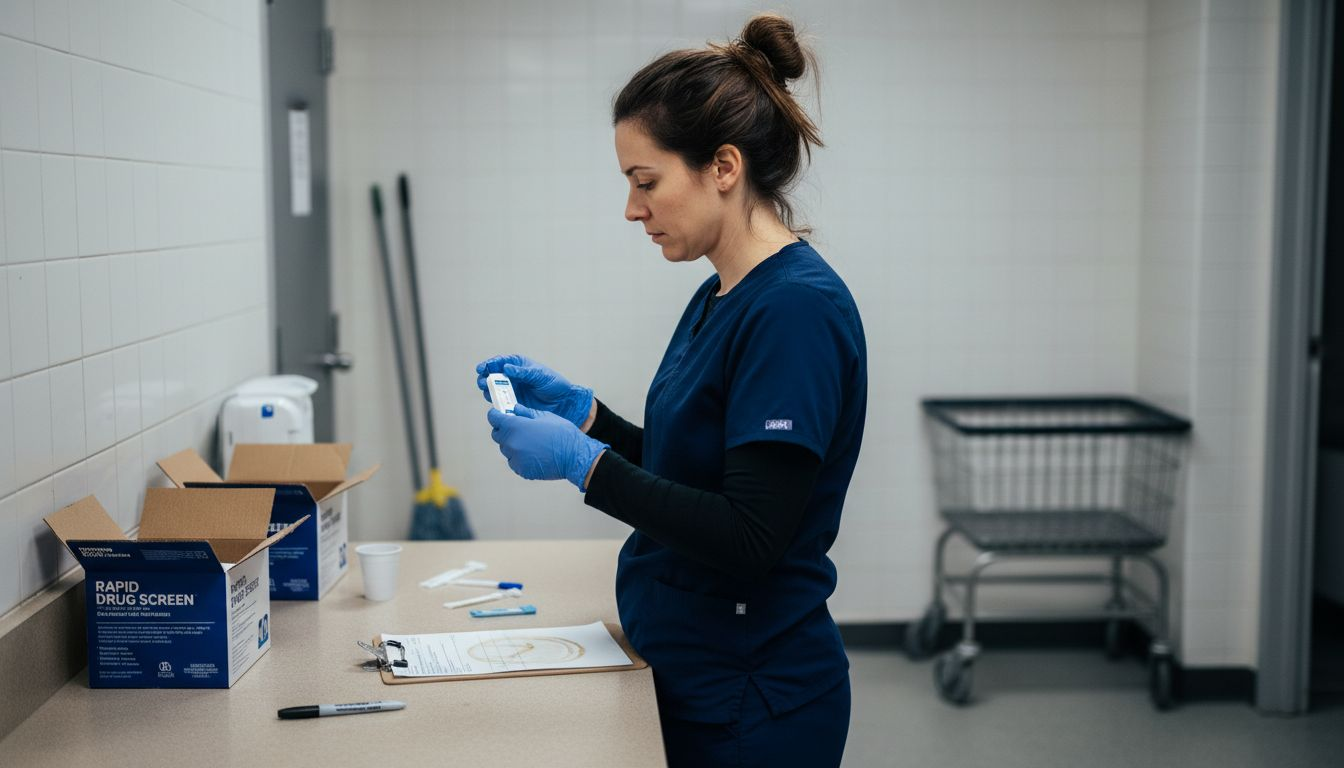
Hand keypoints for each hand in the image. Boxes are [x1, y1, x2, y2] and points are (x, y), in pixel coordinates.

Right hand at [475, 354, 593, 427]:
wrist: (563, 403)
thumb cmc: (554, 384)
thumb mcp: (540, 375)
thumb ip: (524, 373)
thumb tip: (507, 368)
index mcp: (518, 365)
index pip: (500, 362)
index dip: (489, 364)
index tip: (482, 368)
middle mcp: (512, 377)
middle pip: (492, 375)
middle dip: (485, 378)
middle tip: (483, 382)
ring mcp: (511, 390)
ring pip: (493, 389)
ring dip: (488, 390)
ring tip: (488, 392)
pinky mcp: (513, 403)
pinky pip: (501, 402)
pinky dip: (496, 403)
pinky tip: (496, 403)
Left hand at [486, 404, 606, 490]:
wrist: (575, 456)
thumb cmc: (562, 433)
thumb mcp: (545, 416)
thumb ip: (526, 413)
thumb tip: (514, 409)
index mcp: (516, 427)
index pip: (494, 419)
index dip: (496, 415)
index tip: (498, 414)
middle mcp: (512, 443)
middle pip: (498, 435)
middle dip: (504, 430)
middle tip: (516, 427)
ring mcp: (516, 458)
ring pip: (506, 449)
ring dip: (512, 444)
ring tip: (529, 442)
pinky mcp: (521, 470)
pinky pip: (514, 461)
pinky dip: (519, 457)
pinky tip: (533, 453)